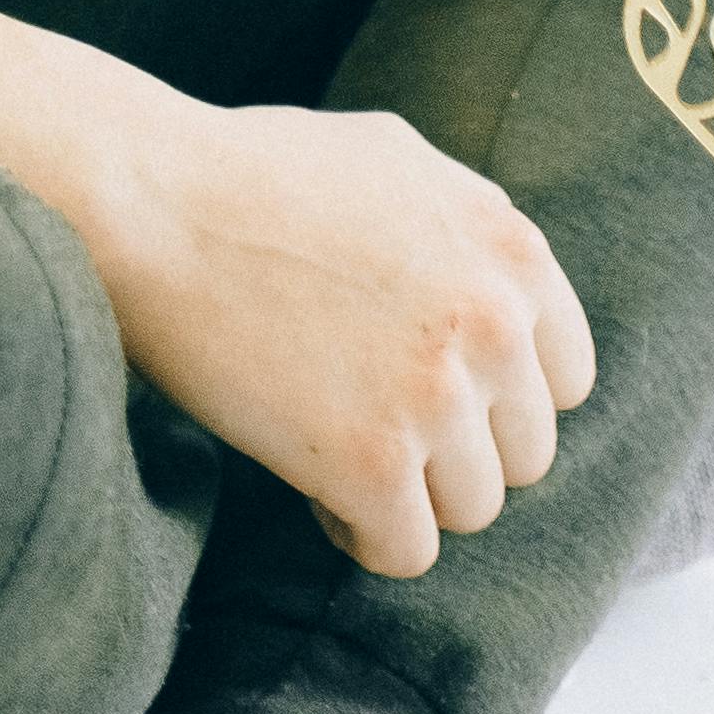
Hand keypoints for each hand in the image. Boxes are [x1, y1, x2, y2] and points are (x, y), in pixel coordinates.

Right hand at [95, 92, 597, 575]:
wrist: (149, 203)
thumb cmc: (249, 174)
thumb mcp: (394, 162)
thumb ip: (465, 227)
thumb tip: (507, 285)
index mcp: (510, 249)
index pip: (564, 378)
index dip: (497, 396)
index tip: (436, 393)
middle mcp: (493, 323)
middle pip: (523, 453)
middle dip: (454, 449)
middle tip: (372, 421)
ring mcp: (437, 397)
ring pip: (471, 509)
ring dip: (407, 494)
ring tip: (336, 447)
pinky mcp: (372, 464)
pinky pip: (404, 552)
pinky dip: (359, 534)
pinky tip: (312, 483)